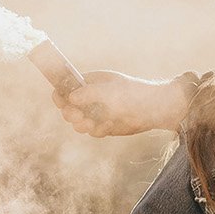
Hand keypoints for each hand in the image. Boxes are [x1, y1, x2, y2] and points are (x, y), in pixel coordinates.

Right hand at [52, 70, 192, 136]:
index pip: (66, 87)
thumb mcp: (111, 91)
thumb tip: (71, 98)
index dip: (60, 95)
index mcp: (90, 82)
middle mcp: (91, 97)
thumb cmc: (133, 93)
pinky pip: (92, 131)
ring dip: (81, 125)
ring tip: (91, 124)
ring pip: (77, 122)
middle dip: (70, 113)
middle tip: (77, 116)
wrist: (154, 109)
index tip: (61, 102)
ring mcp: (97, 112)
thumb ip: (90, 93)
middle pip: (68, 107)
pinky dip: (97, 130)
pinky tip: (109, 126)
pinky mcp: (103, 125)